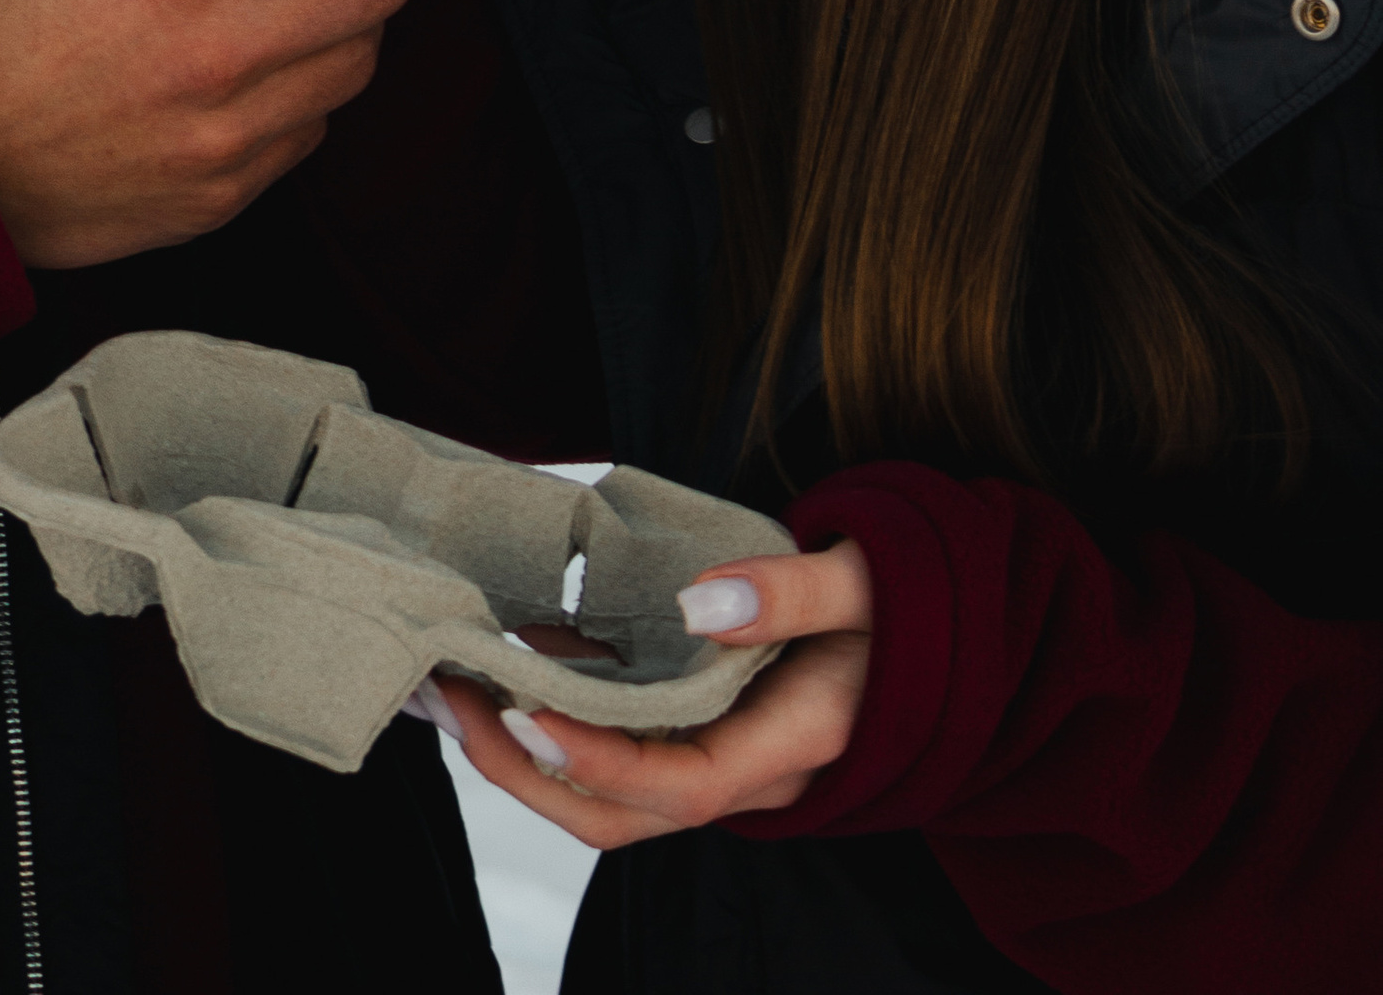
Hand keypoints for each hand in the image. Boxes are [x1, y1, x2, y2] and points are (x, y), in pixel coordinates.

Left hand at [429, 543, 872, 848]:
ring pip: (614, 796)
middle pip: (626, 815)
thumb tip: (699, 604)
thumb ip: (790, 591)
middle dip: (528, 772)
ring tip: (452, 686)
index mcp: (793, 744)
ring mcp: (728, 759)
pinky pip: (624, 750)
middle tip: (449, 698)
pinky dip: (560, 720)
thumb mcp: (865, 580)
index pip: (682, 783)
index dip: (598, 761)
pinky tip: (509, 661)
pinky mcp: (708, 735)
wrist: (946, 622)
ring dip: (528, 754)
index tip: (522, 709)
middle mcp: (753, 772)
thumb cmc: (910, 599)